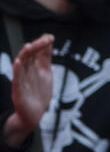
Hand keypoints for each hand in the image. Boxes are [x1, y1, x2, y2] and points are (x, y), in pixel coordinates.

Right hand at [3, 34, 53, 148]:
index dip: (41, 44)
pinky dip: (17, 71)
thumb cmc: (39, 92)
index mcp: (32, 67)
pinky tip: (18, 63)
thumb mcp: (45, 72)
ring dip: (24, 55)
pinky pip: (16, 80)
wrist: (34, 114)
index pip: (35, 52)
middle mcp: (25, 72)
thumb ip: (45, 57)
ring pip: (21, 66)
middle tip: (45, 40)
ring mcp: (21, 81)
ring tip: (28, 46)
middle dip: (36, 47)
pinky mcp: (18, 92)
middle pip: (28, 56)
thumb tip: (48, 39)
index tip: (50, 37)